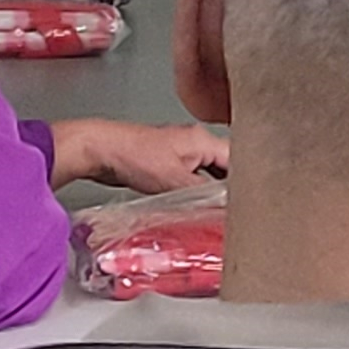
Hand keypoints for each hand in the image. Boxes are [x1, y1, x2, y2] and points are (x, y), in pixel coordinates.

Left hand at [47, 116, 229, 194]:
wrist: (99, 151)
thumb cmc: (131, 156)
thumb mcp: (175, 181)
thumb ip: (204, 195)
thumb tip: (222, 208)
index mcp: (202, 139)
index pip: (238, 160)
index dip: (246, 182)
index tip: (249, 202)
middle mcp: (195, 141)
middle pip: (225, 166)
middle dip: (230, 187)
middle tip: (233, 209)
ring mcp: (180, 151)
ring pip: (208, 173)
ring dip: (209, 190)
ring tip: (212, 208)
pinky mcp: (166, 161)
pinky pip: (191, 177)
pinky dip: (194, 190)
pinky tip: (191, 203)